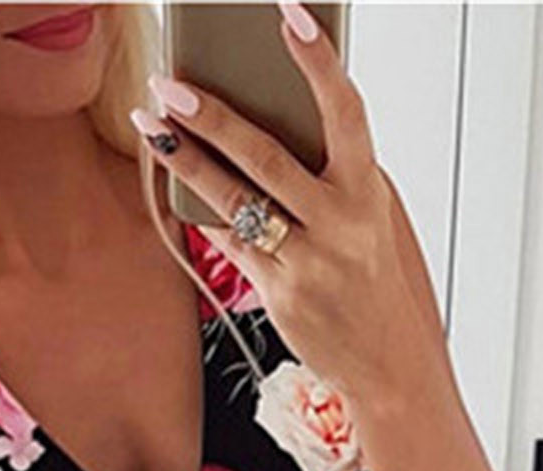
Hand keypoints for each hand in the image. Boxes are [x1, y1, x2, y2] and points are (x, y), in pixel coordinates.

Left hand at [131, 0, 437, 405]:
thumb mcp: (366, 218)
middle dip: (215, 116)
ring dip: (189, 160)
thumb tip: (262, 125)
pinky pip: (231, 243)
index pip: (345, 111)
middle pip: (268, 156)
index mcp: (367, 190)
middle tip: (172, 82)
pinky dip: (202, 211)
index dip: (317, 59)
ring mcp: (308, 260)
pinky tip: (174, 182)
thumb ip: (327, 175)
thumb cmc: (371, 279)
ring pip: (237, 200)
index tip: (288, 12)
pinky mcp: (280, 293)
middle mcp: (340, 222)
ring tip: (154, 126)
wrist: (388, 363)